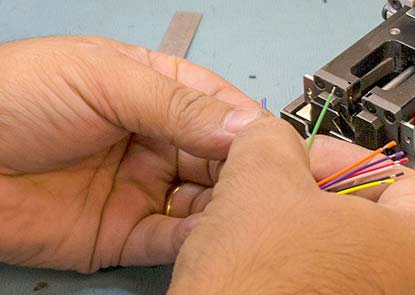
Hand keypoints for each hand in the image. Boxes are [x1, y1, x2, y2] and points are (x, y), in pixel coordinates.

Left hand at [0, 36, 262, 272]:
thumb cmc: (21, 95)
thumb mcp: (106, 79)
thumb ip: (178, 105)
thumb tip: (249, 126)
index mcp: (156, 93)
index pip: (220, 108)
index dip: (253, 126)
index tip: (284, 147)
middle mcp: (157, 140)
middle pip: (219, 158)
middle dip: (249, 172)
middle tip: (279, 187)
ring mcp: (144, 187)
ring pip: (202, 201)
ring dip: (227, 208)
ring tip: (251, 214)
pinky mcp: (125, 231)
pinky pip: (171, 237)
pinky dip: (195, 238)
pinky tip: (215, 234)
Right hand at [169, 118, 414, 294]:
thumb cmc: (255, 285)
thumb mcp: (259, 177)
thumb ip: (272, 137)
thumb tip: (270, 136)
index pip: (395, 175)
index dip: (340, 157)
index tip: (305, 157)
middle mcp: (412, 290)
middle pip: (366, 212)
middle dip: (311, 191)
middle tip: (276, 187)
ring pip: (339, 248)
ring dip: (296, 226)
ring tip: (257, 221)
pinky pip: (325, 281)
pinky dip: (295, 262)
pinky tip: (258, 258)